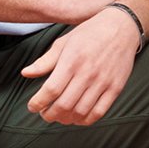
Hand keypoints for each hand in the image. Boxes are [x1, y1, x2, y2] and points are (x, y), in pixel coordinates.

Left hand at [22, 8, 139, 125]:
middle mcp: (88, 73)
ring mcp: (103, 82)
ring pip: (80, 111)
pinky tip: (77, 117)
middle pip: (64, 105)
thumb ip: (45, 61)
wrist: (123, 27)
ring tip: (60, 116)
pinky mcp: (116, 88)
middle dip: (50, 115)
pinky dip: (85, 120)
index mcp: (72, 61)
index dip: (38, 103)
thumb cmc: (90, 33)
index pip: (51, 90)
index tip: (32, 107)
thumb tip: (25, 74)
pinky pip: (99, 112)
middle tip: (45, 114)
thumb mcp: (64, 42)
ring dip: (66, 119)